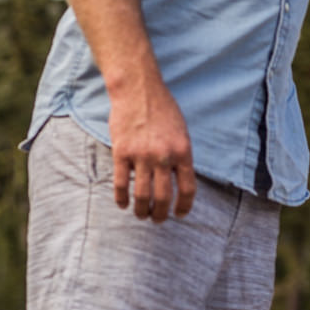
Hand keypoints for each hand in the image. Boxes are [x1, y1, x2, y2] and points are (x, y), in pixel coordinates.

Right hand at [107, 83, 196, 221]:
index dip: (184, 206)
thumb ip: (180, 156)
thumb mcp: (181, 131)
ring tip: (141, 215)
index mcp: (183, 151)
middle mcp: (164, 156)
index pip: (188, 189)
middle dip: (160, 214)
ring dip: (141, 211)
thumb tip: (179, 181)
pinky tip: (122, 204)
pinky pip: (121, 183)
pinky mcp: (121, 152)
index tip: (179, 214)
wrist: (137, 89)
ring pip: (142, 195)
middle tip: (157, 219)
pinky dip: (121, 198)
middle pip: (163, 197)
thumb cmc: (162, 108)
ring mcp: (142, 155)